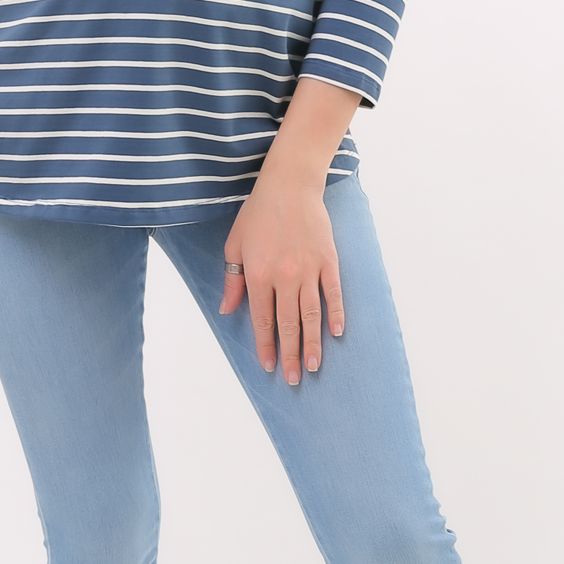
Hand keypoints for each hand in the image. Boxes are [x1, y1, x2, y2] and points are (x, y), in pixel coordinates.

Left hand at [219, 163, 343, 382]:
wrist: (289, 184)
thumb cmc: (258, 213)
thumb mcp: (235, 245)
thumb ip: (232, 280)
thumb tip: (227, 310)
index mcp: (258, 275)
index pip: (262, 319)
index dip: (266, 345)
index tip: (268, 365)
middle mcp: (284, 276)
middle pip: (288, 324)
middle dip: (290, 354)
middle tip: (293, 378)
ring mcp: (309, 269)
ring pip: (312, 314)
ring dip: (312, 342)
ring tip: (313, 366)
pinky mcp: (328, 260)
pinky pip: (333, 292)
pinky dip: (336, 313)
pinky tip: (337, 333)